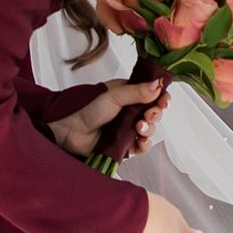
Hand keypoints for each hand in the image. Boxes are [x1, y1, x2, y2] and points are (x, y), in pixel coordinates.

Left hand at [50, 77, 164, 161]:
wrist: (69, 129)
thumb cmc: (87, 107)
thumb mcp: (114, 95)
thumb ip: (138, 92)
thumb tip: (158, 85)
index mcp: (129, 94)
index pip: (153, 95)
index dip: (161, 99)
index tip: (164, 101)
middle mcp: (130, 111)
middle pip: (154, 113)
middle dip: (155, 114)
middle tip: (148, 114)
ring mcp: (127, 128)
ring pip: (149, 130)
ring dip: (150, 129)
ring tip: (139, 128)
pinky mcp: (123, 145)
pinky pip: (140, 147)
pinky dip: (144, 145)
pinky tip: (140, 141)